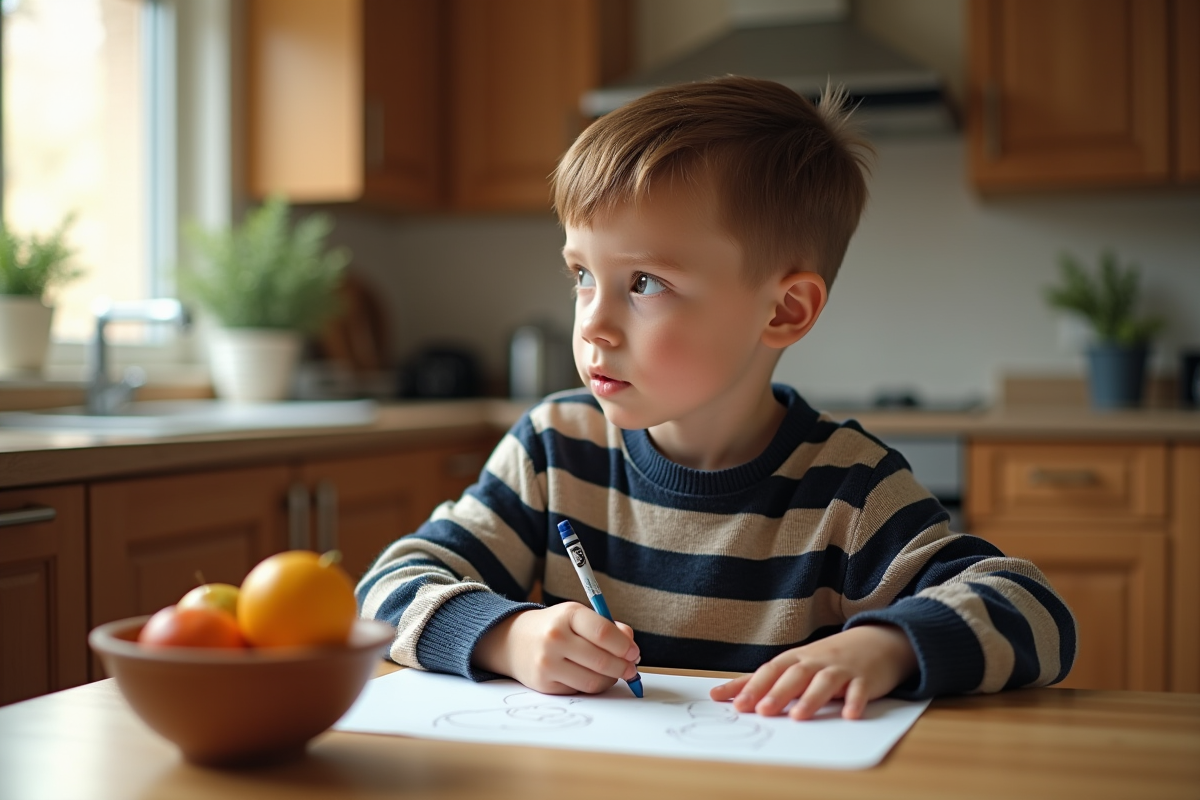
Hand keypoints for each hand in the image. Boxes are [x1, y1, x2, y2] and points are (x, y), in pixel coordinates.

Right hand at [472, 603, 639, 694]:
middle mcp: (555, 638)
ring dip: (610, 680)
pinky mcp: (544, 684)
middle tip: (631, 668)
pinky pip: (580, 691)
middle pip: (602, 660)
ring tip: (614, 673)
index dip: (625, 646)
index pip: (604, 633)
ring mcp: (548, 663)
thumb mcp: (577, 617)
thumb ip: (607, 627)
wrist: (513, 641)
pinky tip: (593, 677)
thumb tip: (631, 646)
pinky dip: (592, 686)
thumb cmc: (554, 627)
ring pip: (593, 681)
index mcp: (568, 615)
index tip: (634, 653)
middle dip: (623, 667)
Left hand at [709, 624, 916, 719]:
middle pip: (794, 675)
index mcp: (795, 660)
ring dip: (811, 698)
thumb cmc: (826, 659)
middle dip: (777, 693)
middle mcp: (815, 662)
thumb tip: (719, 694)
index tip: (736, 704)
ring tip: (798, 717)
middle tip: (762, 711)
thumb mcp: (793, 666)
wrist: (875, 642)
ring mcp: (841, 669)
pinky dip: (855, 701)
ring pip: (824, 682)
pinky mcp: (865, 678)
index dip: (753, 687)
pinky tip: (849, 715)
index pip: (770, 671)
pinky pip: (860, 690)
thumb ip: (759, 681)